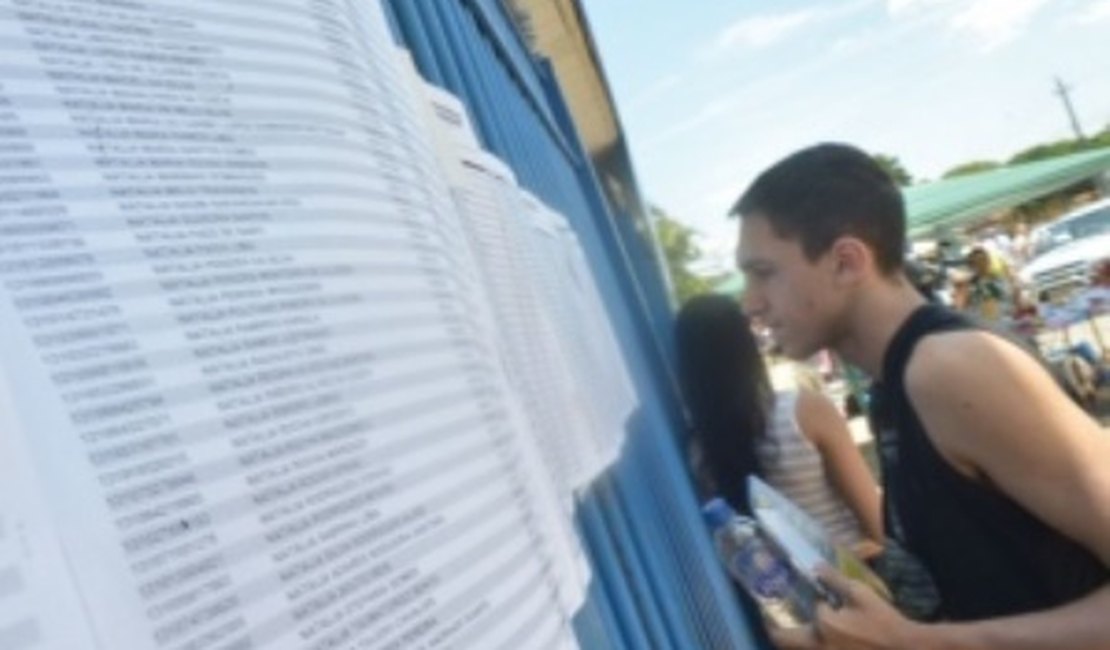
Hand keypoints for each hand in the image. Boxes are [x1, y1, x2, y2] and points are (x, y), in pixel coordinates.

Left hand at [768, 566, 925, 649]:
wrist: (907, 649)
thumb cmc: (884, 621)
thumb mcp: (860, 594)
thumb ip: (834, 580)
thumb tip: (814, 566)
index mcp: (822, 628)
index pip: (791, 623)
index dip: (779, 616)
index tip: (770, 609)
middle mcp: (819, 647)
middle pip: (784, 643)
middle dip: (776, 632)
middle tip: (774, 620)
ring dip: (793, 640)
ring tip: (794, 628)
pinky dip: (811, 646)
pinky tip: (819, 638)